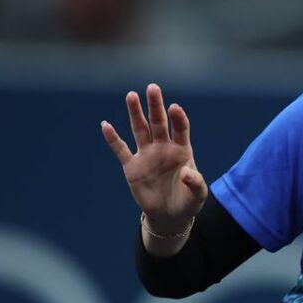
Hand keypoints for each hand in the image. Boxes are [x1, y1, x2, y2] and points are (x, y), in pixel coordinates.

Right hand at [101, 83, 207, 231]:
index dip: (178, 118)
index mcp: (182, 151)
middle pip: (158, 122)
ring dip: (135, 114)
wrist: (170, 215)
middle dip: (155, 106)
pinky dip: (113, 139)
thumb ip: (196, 183)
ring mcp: (147, 155)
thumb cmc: (187, 201)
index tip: (174, 108)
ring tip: (131, 95)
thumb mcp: (197, 195)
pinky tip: (105, 125)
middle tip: (152, 87)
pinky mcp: (132, 167)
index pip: (180, 129)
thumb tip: (187, 172)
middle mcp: (163, 148)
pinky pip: (121, 150)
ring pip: (140, 130)